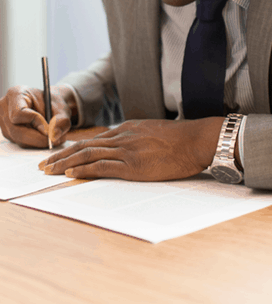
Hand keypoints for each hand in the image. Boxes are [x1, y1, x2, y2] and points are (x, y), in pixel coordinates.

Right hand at [0, 84, 74, 147]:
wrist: (50, 105)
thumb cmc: (54, 103)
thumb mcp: (62, 108)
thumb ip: (61, 121)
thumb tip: (54, 135)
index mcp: (15, 94)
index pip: (19, 113)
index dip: (34, 122)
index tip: (50, 128)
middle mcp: (5, 108)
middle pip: (16, 130)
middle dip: (38, 138)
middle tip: (55, 140)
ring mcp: (4, 122)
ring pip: (19, 140)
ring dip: (38, 142)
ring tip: (54, 136)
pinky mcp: (8, 133)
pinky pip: (21, 143)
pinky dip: (35, 143)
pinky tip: (45, 137)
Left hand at [39, 118, 223, 180]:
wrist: (196, 140)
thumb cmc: (181, 140)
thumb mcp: (155, 133)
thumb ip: (139, 139)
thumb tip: (131, 148)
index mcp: (128, 129)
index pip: (95, 139)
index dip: (74, 148)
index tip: (60, 155)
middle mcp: (123, 137)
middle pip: (84, 145)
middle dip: (61, 155)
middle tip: (43, 164)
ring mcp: (127, 150)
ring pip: (87, 155)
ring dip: (64, 164)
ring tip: (49, 171)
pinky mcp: (133, 164)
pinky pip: (103, 166)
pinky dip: (84, 170)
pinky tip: (71, 174)